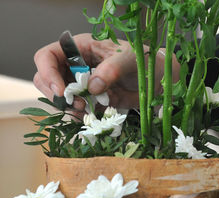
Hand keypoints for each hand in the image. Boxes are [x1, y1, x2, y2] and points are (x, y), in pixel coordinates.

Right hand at [34, 33, 172, 111]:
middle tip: (78, 105)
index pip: (47, 56)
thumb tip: (91, 86)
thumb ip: (112, 69)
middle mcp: (76, 65)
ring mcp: (81, 84)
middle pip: (46, 79)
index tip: (61, 90)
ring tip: (87, 111)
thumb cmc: (145, 62)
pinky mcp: (90, 100)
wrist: (159, 80)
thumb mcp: (130, 59)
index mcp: (80, 47)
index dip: (48, 72)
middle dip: (57, 94)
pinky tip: (93, 115)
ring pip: (58, 97)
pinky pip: (74, 109)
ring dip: (68, 107)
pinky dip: (79, 116)